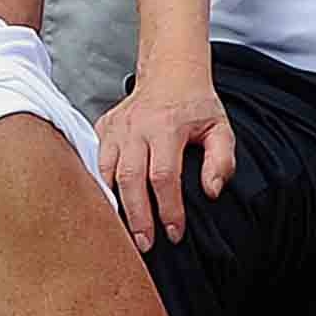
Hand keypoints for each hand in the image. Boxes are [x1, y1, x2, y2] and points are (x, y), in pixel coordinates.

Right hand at [94, 71, 234, 246]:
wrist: (170, 71)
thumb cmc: (196, 106)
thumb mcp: (220, 128)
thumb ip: (221, 160)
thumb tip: (211, 191)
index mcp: (167, 126)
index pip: (164, 176)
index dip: (169, 209)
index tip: (175, 233)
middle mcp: (136, 127)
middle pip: (130, 179)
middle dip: (137, 216)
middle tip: (144, 245)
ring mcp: (116, 127)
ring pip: (105, 172)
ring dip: (113, 205)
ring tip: (121, 234)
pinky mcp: (103, 128)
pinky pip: (94, 162)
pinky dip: (98, 186)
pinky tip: (106, 208)